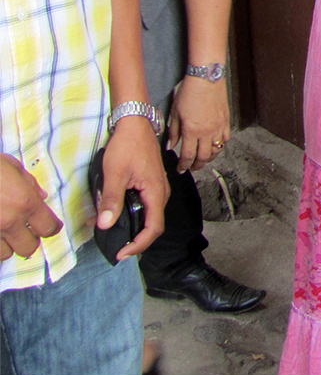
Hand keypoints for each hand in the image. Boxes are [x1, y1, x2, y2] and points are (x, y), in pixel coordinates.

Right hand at [0, 154, 62, 260]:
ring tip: (3, 230)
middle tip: (25, 229)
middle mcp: (9, 221)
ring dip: (7, 244)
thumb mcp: (11, 165)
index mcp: (25, 202)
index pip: (48, 227)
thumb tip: (41, 196)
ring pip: (6, 254)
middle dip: (29, 239)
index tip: (51, 225)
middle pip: (29, 248)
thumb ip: (29, 183)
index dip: (52, 227)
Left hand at [96, 116, 168, 259]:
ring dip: (135, 226)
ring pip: (151, 214)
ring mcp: (158, 186)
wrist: (134, 122)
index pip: (153, 228)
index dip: (139, 245)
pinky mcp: (152, 181)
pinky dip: (135, 214)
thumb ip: (111, 200)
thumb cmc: (127, 145)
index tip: (121, 253)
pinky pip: (147, 204)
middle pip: (154, 224)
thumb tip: (104, 225)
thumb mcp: (115, 173)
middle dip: (136, 239)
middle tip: (117, 247)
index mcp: (156, 192)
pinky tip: (118, 212)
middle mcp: (161, 191)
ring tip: (114, 231)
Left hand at [168, 77, 229, 172]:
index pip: (187, 155)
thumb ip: (173, 131)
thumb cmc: (190, 90)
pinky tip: (216, 144)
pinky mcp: (226, 121)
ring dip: (209, 158)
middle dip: (197, 166)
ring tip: (204, 159)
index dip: (183, 165)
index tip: (181, 169)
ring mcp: (218, 127)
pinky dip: (220, 145)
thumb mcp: (175, 112)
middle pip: (203, 157)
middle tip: (192, 168)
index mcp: (191, 131)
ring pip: (216, 151)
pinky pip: (225, 139)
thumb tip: (170, 145)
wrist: (206, 77)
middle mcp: (206, 132)